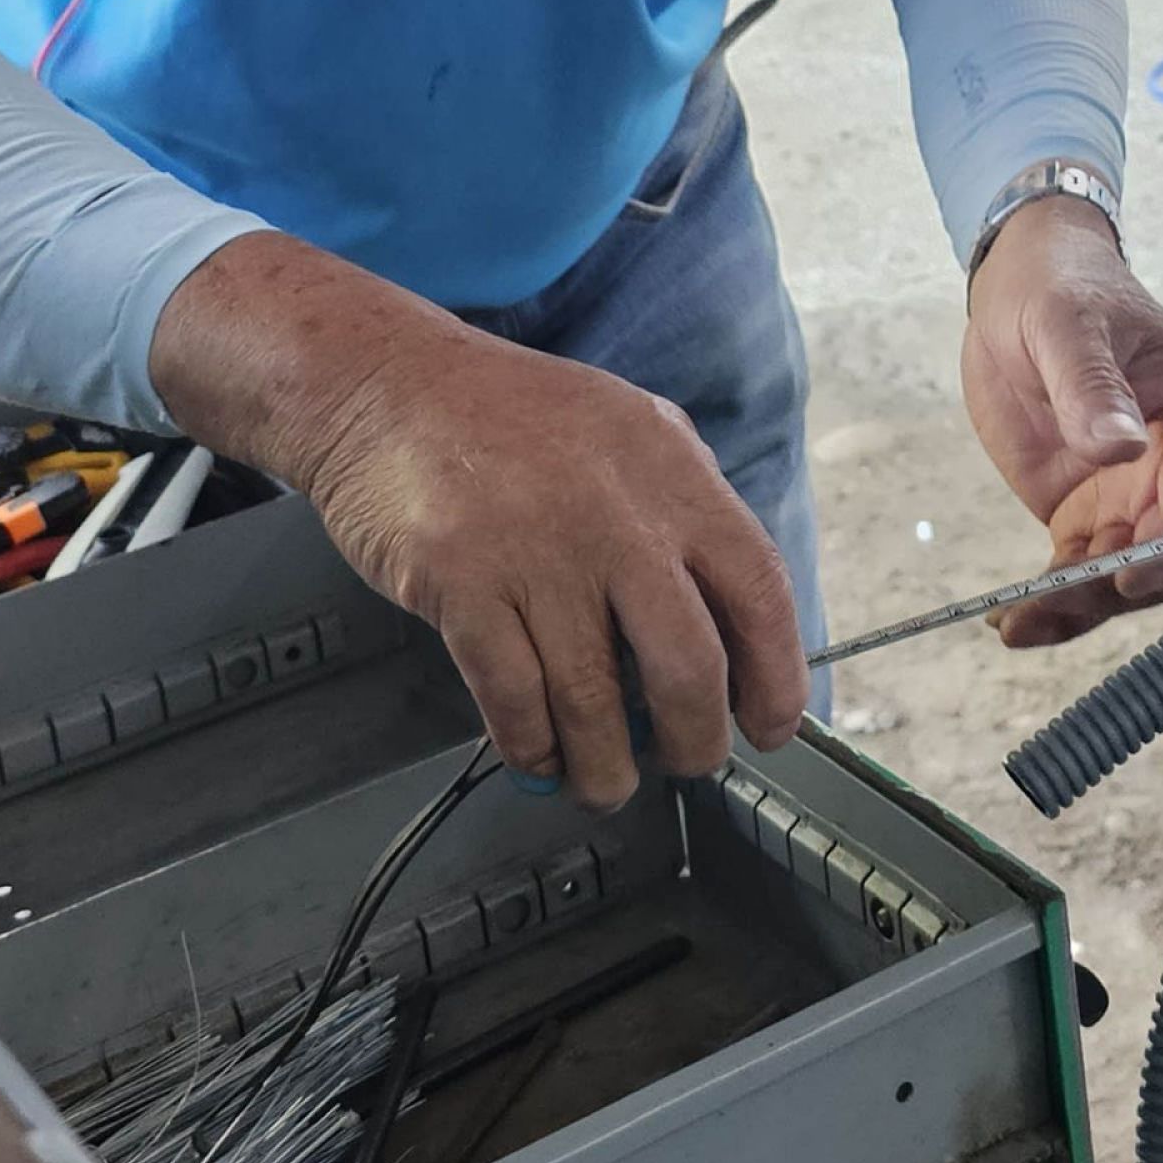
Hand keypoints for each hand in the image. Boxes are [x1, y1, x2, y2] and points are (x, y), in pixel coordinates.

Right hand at [153, 234, 804, 808]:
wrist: (387, 382)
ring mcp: (536, 552)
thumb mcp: (628, 429)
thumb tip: (728, 617)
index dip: (776, 675)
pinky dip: (531, 745)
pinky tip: (537, 750)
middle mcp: (614, 515)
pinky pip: (513, 700)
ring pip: (595, 703)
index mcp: (671, 474)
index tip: (772, 725)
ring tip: (604, 780)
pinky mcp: (461, 584)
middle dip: (695, 742)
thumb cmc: (509, 415)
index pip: (759, 589)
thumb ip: (681, 509)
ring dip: (605, 767)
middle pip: (687, 667)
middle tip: (686, 762)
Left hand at [960, 196, 1162, 646]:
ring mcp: (1129, 497)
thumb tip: (1119, 448)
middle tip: (1059, 603)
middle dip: (1121, 588)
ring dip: (1078, 607)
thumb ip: (1091, 385)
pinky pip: (1074, 571)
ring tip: (1019, 623)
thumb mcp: (1069, 324)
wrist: (1020, 284)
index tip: (1131, 575)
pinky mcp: (1081, 513)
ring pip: (1121, 576)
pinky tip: (1010, 621)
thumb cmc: (1063, 287)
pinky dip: (1049, 600)